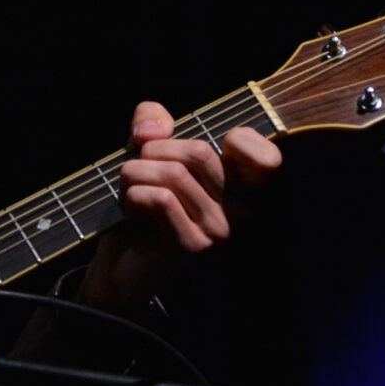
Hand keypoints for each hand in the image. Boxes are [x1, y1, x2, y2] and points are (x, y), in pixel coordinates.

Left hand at [80, 100, 280, 312]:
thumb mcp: (148, 151)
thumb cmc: (141, 203)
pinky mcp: (192, 246)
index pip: (266, 157)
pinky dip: (133, 195)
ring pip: (173, 174)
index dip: (240, 139)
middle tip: (138, 171)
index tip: (198, 151)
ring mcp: (219, 231)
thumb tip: (151, 130)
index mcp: (242, 187)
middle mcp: (240, 211)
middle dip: (152, 152)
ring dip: (133, 175)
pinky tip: (132, 211)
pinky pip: (159, 199)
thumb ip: (152, 122)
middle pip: (199, 153)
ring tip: (130, 192)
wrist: (119, 263)